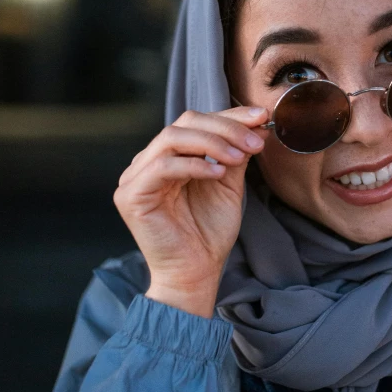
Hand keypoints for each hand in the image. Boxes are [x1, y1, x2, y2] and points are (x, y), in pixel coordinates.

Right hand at [114, 105, 268, 316]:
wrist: (195, 274)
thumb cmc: (208, 235)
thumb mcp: (227, 186)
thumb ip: (234, 154)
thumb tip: (254, 124)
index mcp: (166, 158)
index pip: (194, 123)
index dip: (229, 116)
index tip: (261, 117)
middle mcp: (146, 163)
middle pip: (183, 123)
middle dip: (225, 128)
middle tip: (255, 141)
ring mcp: (134, 177)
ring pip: (172, 138)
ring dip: (212, 143)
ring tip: (240, 157)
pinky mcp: (131, 195)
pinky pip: (162, 166)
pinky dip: (194, 165)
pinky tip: (218, 173)